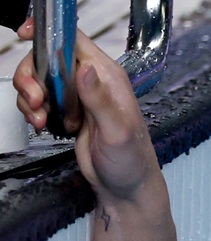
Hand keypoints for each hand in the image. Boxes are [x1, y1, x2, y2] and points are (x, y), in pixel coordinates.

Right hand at [12, 19, 160, 203]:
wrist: (127, 187)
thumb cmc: (132, 162)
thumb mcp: (117, 131)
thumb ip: (100, 99)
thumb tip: (86, 69)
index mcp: (107, 77)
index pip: (73, 39)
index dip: (48, 33)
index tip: (26, 36)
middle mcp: (92, 81)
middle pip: (47, 57)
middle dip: (31, 77)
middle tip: (36, 100)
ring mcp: (78, 96)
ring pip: (39, 79)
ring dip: (30, 97)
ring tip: (41, 118)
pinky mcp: (67, 111)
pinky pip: (39, 99)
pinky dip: (32, 110)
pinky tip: (43, 124)